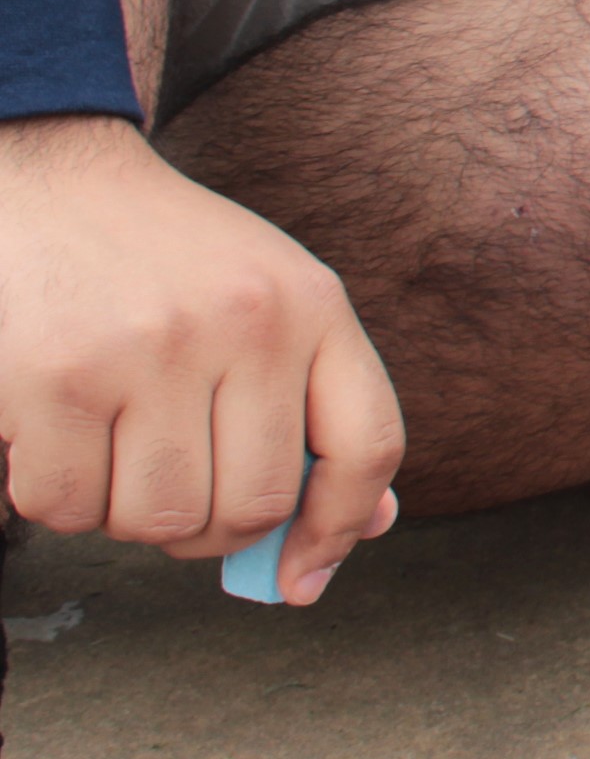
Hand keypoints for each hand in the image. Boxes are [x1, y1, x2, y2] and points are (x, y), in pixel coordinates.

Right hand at [0, 115, 404, 600]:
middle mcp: (244, 324)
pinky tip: (54, 438)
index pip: (368, 444)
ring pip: (158, 520)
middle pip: (255, 507)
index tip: (302, 578)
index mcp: (313, 305)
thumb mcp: (269, 303)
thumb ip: (316, 407)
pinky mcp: (54, 379)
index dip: (341, 527)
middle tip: (173, 487)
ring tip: (111, 449)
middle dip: (209, 528)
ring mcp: (149, 350)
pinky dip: (56, 496)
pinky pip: (66, 506)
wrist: (52, 179)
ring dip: (126, 514)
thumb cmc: (166, 262)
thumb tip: (366, 525)